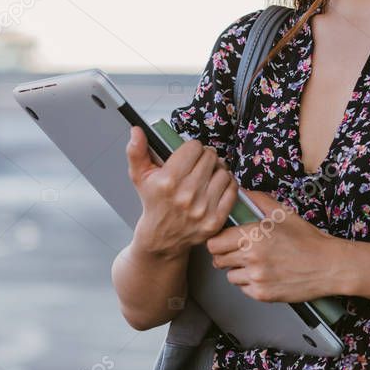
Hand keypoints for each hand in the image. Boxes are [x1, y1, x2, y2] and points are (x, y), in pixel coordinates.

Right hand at [126, 125, 236, 258]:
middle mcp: (186, 195)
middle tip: (199, 164)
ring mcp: (202, 209)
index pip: (194, 147)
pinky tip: (216, 186)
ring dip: (217, 170)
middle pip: (211, 157)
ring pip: (223, 171)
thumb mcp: (140, 177)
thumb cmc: (153, 203)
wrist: (161, 238)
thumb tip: (136, 130)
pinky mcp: (216, 220)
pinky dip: (227, 184)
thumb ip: (137, 151)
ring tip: (207, 176)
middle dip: (206, 157)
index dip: (192, 148)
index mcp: (167, 181)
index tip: (188, 155)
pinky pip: (233, 189)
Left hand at [206, 190, 343, 302]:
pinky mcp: (261, 294)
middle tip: (243, 251)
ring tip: (258, 263)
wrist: (328, 266)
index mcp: (254, 235)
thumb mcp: (285, 214)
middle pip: (218, 259)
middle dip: (227, 255)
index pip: (215, 242)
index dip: (219, 240)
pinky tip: (266, 274)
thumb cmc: (309, 241)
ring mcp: (256, 277)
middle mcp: (252, 257)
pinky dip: (251, 283)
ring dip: (239, 270)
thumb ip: (259, 201)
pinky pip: (243, 288)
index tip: (225, 240)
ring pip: (230, 275)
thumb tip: (242, 192)